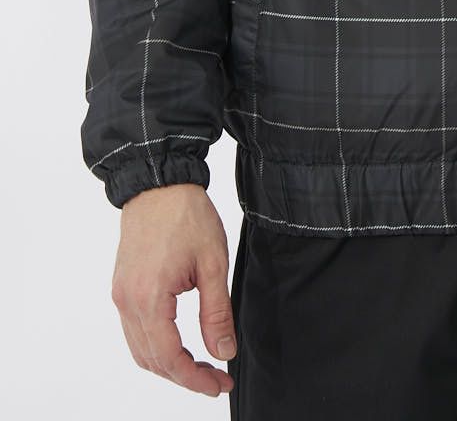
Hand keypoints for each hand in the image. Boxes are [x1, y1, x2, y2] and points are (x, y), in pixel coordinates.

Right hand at [111, 183, 236, 395]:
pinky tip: (180, 344)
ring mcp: (120, 296)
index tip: (219, 384)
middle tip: (217, 378)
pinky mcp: (122, 288)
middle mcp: (127, 302)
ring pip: (140, 350)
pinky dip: (156, 346)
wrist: (159, 184)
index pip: (170, 358)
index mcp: (149, 298)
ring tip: (202, 366)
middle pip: (152, 360)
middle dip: (185, 376)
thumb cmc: (186, 216)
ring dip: (169, 364)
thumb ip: (217, 312)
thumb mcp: (213, 263)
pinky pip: (134, 331)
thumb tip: (223, 351)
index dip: (195, 379)